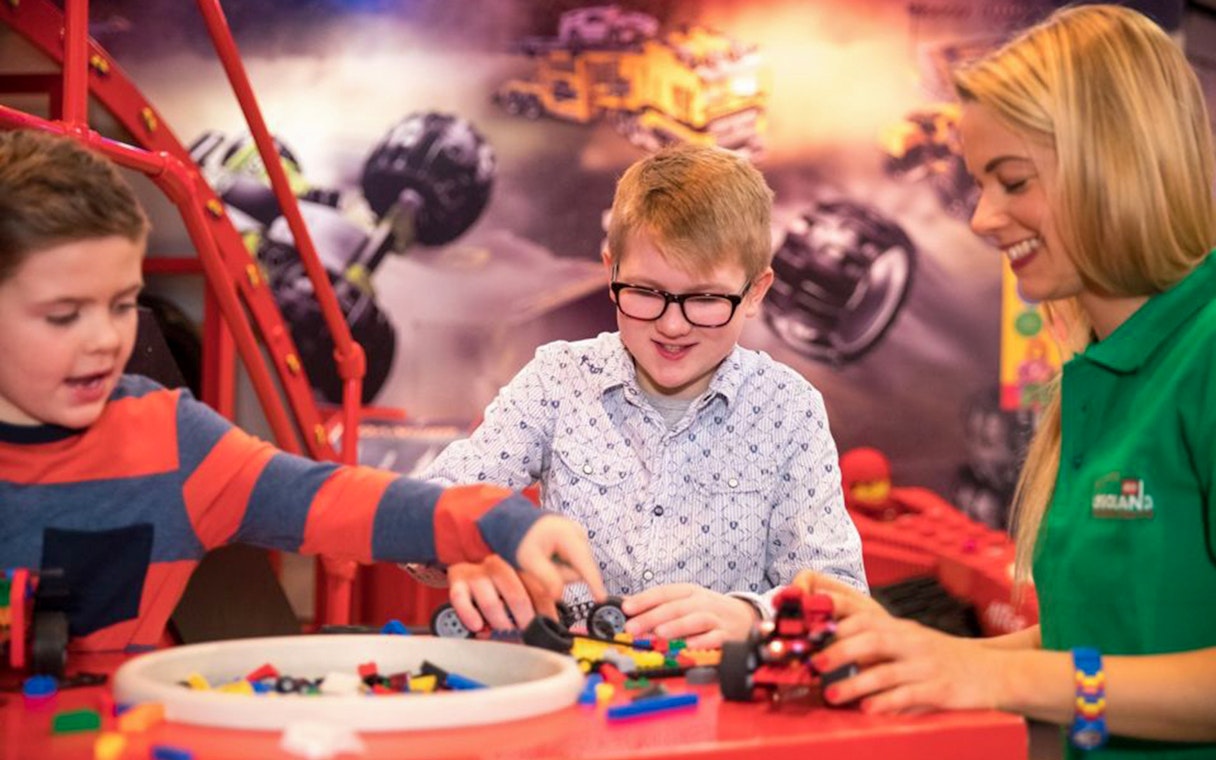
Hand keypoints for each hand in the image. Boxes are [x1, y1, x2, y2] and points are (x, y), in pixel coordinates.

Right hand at [447, 556, 556, 632]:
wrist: (459, 561)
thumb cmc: (493, 585)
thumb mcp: (515, 587)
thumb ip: (532, 602)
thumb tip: (552, 626)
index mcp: (518, 568)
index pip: (539, 591)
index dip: (546, 614)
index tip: (549, 631)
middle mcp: (499, 567)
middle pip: (517, 597)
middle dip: (524, 622)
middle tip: (526, 637)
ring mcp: (477, 574)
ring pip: (491, 603)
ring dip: (499, 624)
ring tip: (503, 635)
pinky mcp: (457, 581)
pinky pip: (462, 600)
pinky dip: (470, 615)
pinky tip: (477, 626)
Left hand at [514, 514, 605, 605]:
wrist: (521, 523)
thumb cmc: (523, 539)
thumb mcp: (529, 560)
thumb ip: (546, 578)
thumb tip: (559, 595)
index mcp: (567, 535)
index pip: (584, 563)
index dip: (594, 583)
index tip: (601, 598)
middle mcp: (578, 534)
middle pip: (580, 569)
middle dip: (562, 574)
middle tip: (542, 566)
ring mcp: (580, 537)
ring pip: (578, 568)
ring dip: (562, 570)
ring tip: (546, 559)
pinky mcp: (578, 542)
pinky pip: (575, 562)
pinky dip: (563, 565)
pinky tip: (552, 557)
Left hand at [620, 583, 758, 649]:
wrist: (746, 617)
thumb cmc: (709, 610)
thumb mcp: (686, 602)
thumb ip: (660, 605)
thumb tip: (628, 607)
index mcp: (690, 592)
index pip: (665, 592)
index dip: (645, 599)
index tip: (626, 607)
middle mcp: (703, 602)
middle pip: (677, 607)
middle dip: (653, 616)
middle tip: (633, 627)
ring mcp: (716, 619)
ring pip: (696, 619)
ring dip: (677, 626)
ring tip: (659, 633)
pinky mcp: (728, 636)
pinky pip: (715, 638)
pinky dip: (702, 641)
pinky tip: (689, 645)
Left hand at [797, 570, 1003, 713]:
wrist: (992, 671)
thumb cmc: (939, 659)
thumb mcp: (908, 643)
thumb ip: (875, 647)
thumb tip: (828, 653)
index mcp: (900, 628)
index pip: (864, 616)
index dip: (836, 620)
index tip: (809, 630)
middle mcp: (912, 642)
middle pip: (872, 638)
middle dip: (839, 650)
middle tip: (813, 664)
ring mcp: (926, 665)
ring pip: (886, 671)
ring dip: (855, 683)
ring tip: (831, 694)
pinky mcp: (940, 689)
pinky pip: (909, 695)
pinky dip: (886, 702)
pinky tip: (867, 710)